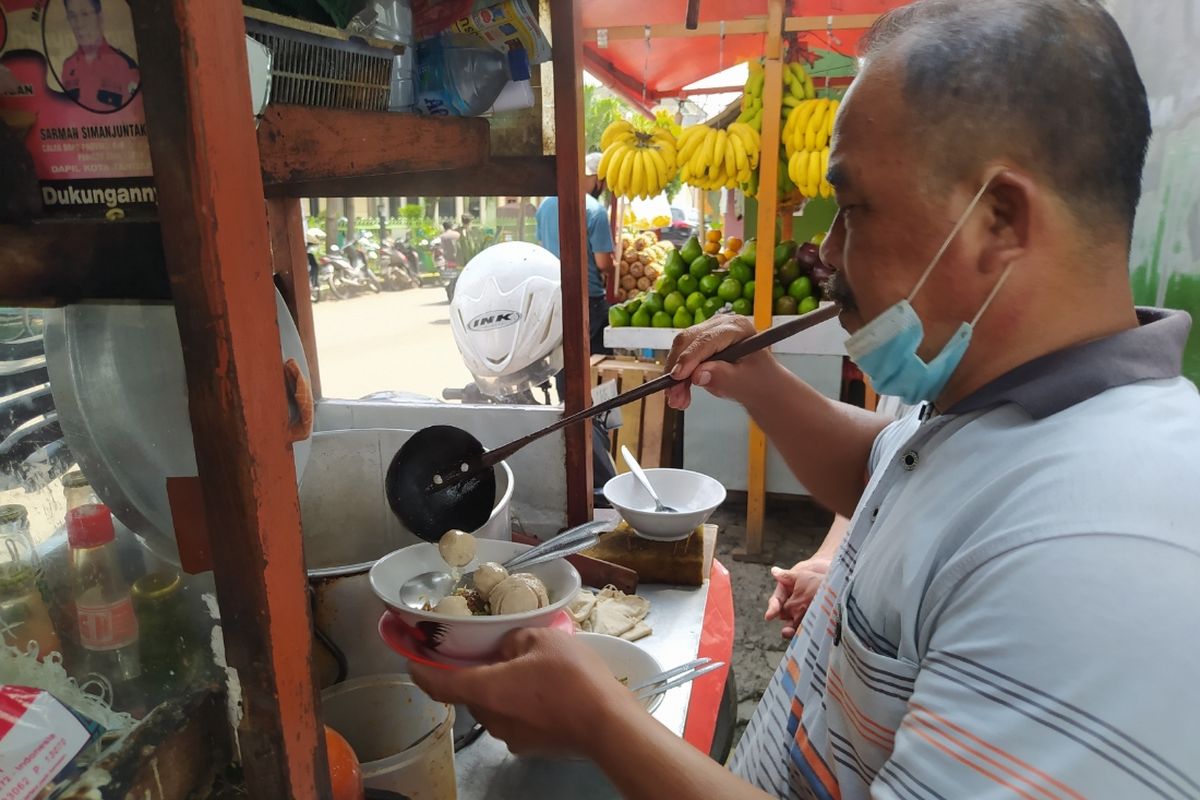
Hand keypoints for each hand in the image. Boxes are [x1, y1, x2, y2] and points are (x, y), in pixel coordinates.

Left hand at [409, 628, 643, 757]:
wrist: (607, 724)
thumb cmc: (571, 677)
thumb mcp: (542, 639)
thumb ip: (514, 640)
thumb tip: (506, 651)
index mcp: (486, 690)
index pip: (439, 684)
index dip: (421, 671)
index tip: (412, 660)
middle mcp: (491, 718)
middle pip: (471, 693)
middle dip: (478, 674)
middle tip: (495, 653)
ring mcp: (511, 737)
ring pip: (495, 706)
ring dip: (503, 689)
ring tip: (530, 669)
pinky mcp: (532, 746)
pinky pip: (516, 719)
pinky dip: (522, 704)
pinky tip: (547, 691)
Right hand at [664, 314, 778, 409]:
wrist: (760, 384)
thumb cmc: (758, 381)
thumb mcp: (744, 382)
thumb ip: (723, 377)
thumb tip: (698, 375)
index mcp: (737, 327)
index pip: (707, 339)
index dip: (690, 357)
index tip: (677, 376)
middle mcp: (720, 324)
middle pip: (688, 341)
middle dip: (677, 370)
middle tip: (673, 396)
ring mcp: (708, 332)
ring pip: (680, 350)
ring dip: (675, 377)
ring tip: (678, 401)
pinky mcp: (699, 343)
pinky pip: (680, 358)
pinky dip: (678, 378)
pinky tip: (680, 394)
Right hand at [764, 557, 830, 638]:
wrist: (829, 575)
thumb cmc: (813, 572)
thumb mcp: (800, 573)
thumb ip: (787, 576)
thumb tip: (774, 571)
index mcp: (784, 595)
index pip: (775, 603)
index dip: (772, 609)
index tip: (769, 616)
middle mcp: (790, 608)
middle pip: (785, 619)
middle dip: (787, 625)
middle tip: (787, 630)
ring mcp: (801, 615)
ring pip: (795, 627)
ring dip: (795, 632)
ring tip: (797, 635)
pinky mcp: (813, 621)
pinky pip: (808, 630)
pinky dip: (808, 632)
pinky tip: (811, 633)